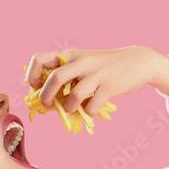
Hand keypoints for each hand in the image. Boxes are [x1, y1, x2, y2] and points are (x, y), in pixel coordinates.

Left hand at [23, 45, 161, 117]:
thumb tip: (47, 101)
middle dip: (46, 95)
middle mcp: (81, 62)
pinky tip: (90, 109)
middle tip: (47, 104)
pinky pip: (92, 106)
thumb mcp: (83, 63)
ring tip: (71, 109)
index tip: (35, 87)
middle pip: (55, 78)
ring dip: (68, 108)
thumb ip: (66, 76)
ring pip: (74, 96)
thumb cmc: (103, 67)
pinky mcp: (109, 87)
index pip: (39, 59)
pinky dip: (87, 112)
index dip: (32, 75)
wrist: (136, 61)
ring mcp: (96, 74)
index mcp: (70, 55)